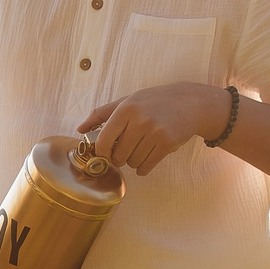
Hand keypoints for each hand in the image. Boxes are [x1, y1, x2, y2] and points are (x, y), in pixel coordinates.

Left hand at [77, 84, 225, 174]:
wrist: (190, 103)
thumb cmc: (154, 101)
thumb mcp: (127, 101)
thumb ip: (102, 114)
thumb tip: (80, 129)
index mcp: (126, 109)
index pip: (103, 141)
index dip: (101, 152)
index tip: (105, 153)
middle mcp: (140, 120)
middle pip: (118, 155)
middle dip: (119, 157)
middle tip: (126, 149)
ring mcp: (155, 133)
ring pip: (132, 162)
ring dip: (133, 161)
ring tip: (140, 149)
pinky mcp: (167, 144)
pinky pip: (146, 166)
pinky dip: (143, 167)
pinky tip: (147, 158)